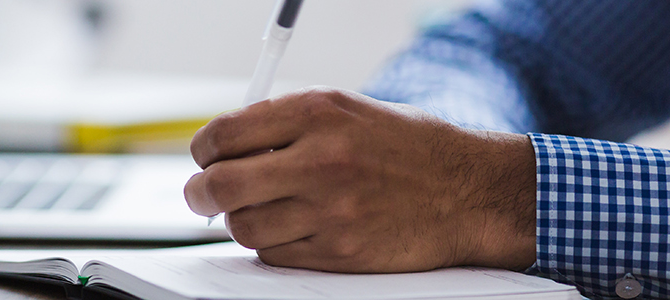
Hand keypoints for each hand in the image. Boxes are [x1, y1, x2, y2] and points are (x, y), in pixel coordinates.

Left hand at [185, 86, 535, 272]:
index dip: (203, 150)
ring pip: (243, 227)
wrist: (469, 191)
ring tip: (258, 210)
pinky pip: (274, 254)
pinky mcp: (339, 252)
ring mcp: (330, 210)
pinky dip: (272, 245)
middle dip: (200, 192)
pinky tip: (291, 228)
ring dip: (240, 221)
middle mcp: (321, 159)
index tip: (205, 157)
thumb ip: (286, 123)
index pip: (224, 134)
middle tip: (202, 194)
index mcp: (318, 113)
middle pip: (220, 186)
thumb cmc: (409, 148)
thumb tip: (226, 146)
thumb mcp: (348, 111)